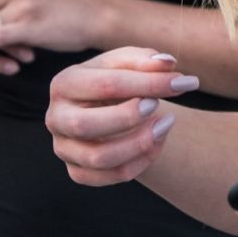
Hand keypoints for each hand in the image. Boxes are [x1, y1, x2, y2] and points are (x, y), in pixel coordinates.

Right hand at [46, 46, 200, 184]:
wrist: (110, 107)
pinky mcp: (77, 172)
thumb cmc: (118, 79)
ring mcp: (64, 148)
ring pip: (99, 157)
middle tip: (159, 105)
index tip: (181, 82)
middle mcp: (55, 118)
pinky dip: (140, 163)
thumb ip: (146, 59)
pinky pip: (110, 176)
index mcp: (64, 84)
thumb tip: (167, 63)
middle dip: (129, 117)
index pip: (105, 84)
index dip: (147, 83)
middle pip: (86, 125)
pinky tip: (157, 143)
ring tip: (165, 125)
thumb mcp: (128, 62)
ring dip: (139, 143)